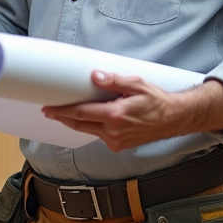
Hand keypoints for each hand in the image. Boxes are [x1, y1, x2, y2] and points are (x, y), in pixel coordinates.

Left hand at [42, 72, 222, 151]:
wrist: (173, 119)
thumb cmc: (157, 101)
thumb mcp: (137, 84)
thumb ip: (114, 81)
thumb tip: (95, 77)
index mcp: (115, 115)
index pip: (81, 113)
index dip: (62, 111)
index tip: (49, 108)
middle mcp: (114, 131)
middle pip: (80, 125)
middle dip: (63, 118)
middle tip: (49, 111)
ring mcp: (116, 141)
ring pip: (88, 131)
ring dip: (76, 123)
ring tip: (66, 114)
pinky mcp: (119, 146)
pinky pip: (100, 136)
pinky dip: (92, 128)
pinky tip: (90, 120)